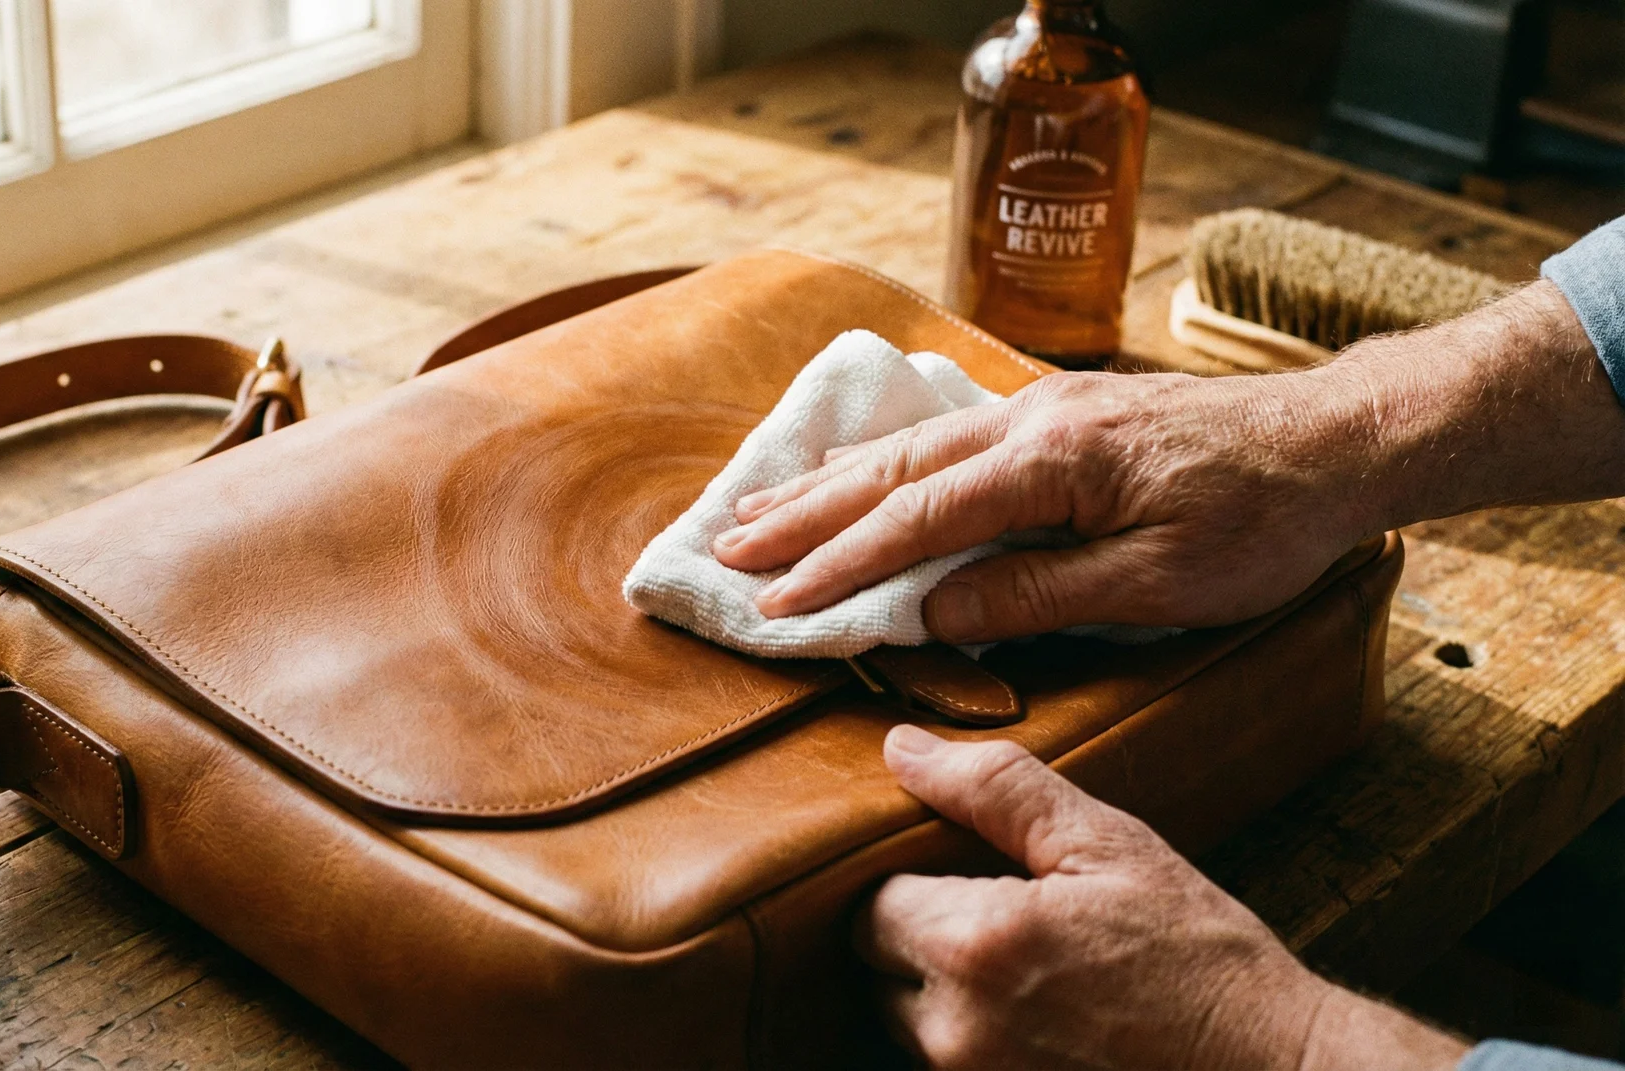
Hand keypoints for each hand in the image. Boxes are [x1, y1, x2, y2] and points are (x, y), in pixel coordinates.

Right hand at [711, 368, 1381, 643]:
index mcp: (1051, 462)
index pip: (917, 519)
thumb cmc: (1261, 521)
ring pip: (910, 444)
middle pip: (891, 469)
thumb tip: (935, 611)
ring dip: (829, 482)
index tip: (772, 602)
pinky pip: (945, 434)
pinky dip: (883, 459)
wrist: (1338, 441)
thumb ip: (1039, 594)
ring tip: (757, 507)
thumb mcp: (1158, 582)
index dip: (837, 565)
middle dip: (802, 514)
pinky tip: (855, 470)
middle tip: (726, 548)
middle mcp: (1030, 420)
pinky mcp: (1058, 413)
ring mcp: (1042, 407)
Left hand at [860, 726, 1468, 1069]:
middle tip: (1004, 919)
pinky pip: (952, 1065)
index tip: (963, 874)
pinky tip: (1045, 1019)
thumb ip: (996, 789)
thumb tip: (900, 747)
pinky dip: (980, 1039)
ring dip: (948, 994)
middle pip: (878, 970)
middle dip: (921, 938)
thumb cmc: (1202, 960)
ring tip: (1034, 971)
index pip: (868, 905)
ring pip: (910, 1024)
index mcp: (975, 945)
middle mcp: (956, 1029)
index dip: (908, 881)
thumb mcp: (1108, 847)